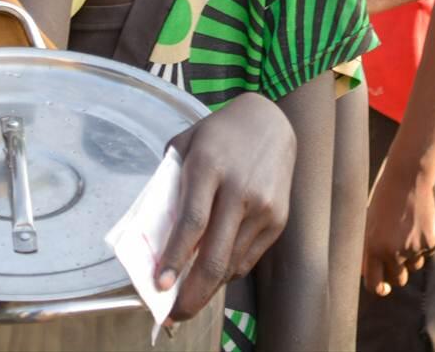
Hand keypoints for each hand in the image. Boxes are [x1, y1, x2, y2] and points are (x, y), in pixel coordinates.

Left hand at [158, 94, 294, 320]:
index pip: (191, 223)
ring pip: (233, 262)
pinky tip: (213, 276)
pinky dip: (228, 272)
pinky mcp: (278, 218)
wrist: (271, 121)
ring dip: (209, 288)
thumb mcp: (186, 145)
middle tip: (174, 313)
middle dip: (192, 292)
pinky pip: (248, 257)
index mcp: (210, 166)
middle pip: (215, 254)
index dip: (174, 259)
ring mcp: (264, 206)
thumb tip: (156, 232)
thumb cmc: (220, 134)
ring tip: (189, 300)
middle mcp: (240, 189)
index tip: (159, 285)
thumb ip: (169, 183)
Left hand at [362, 158, 434, 296]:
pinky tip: (418, 225)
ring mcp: (413, 248)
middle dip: (397, 273)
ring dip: (410, 258)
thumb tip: (367, 271)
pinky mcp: (430, 241)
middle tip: (396, 257)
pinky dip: (423, 244)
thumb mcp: (369, 220)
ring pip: (414, 266)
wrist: (409, 175)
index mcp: (373, 247)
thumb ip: (367, 246)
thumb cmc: (384, 195)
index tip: (382, 287)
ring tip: (406, 232)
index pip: (374, 285)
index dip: (378, 287)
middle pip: (398, 280)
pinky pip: (426, 252)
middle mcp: (393, 252)